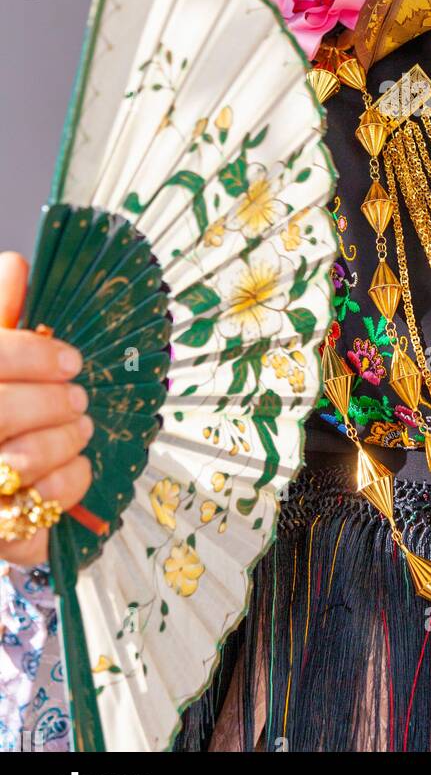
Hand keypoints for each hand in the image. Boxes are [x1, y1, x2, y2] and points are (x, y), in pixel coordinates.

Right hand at [0, 251, 92, 568]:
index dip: (34, 355)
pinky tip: (74, 467)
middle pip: (2, 411)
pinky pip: (38, 511)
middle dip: (55, 403)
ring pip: (22, 463)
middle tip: (79, 401)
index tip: (71, 361)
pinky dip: (70, 485)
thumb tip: (17, 263)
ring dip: (66, 442)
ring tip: (80, 431)